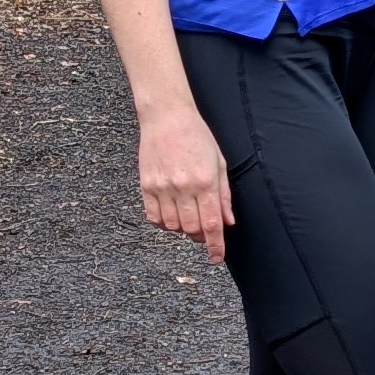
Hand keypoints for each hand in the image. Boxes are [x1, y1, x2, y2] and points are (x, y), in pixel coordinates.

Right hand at [139, 108, 233, 261]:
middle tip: (203, 231)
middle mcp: (183, 187)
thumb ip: (223, 195)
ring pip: (172, 226)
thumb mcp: (219, 162)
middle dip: (200, 236)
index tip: (216, 258)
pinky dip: (163, 222)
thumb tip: (227, 222)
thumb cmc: (196, 136)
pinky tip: (170, 213)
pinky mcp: (146, 185)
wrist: (166, 116)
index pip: (211, 224)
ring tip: (187, 217)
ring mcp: (162, 187)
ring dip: (182, 228)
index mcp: (205, 181)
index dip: (215, 246)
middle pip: (191, 228)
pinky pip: (153, 217)